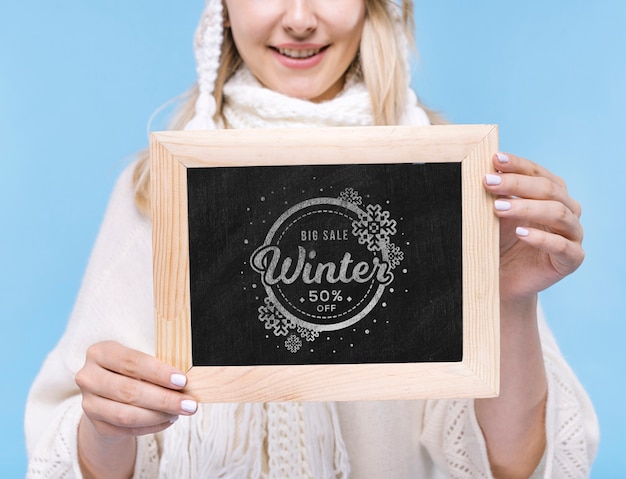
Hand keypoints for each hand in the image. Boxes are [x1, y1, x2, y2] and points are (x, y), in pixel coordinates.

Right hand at [75, 341, 197, 440]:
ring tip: (180, 412)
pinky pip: (126, 429)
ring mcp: (89, 403)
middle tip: (189, 404)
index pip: (131, 362)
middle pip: (129, 391)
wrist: (107, 395)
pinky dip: (151, 426)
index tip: (182, 380)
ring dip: (158, 415)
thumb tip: (184, 382)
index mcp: (100, 353)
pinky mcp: (96, 424)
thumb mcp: (139, 361)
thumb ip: (156, 367)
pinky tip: (169, 420)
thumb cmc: (131, 371)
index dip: (158, 372)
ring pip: (126, 414)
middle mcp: (88, 377)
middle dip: (164, 399)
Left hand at [483, 152, 583, 304]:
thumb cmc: (501, 243)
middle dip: (517, 183)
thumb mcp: (496, 215)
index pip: (538, 173)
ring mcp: (573, 235)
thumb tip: (484, 168)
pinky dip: (541, 238)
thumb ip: (496, 194)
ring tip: (498, 207)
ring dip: (526, 207)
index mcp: (552, 194)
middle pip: (549, 189)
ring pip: (557, 213)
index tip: (494, 159)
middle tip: (488, 182)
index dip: (517, 164)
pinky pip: (562, 246)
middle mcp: (568, 210)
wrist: (504, 280)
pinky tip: (521, 233)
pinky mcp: (572, 259)